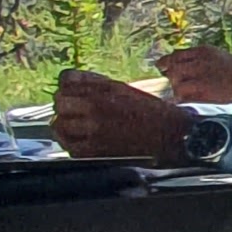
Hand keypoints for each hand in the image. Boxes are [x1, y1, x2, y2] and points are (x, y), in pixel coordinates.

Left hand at [49, 69, 192, 162]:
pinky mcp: (95, 151)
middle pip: (60, 102)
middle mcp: (95, 107)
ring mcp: (93, 130)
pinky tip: (81, 142)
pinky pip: (70, 147)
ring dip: (65, 125)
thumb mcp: (124, 89)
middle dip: (65, 106)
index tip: (73, 92)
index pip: (66, 80)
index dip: (68, 86)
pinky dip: (72, 144)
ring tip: (76, 128)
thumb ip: (96, 85)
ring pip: (60, 125)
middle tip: (74, 111)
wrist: (172, 135)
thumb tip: (72, 82)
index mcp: (104, 89)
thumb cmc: (152, 112)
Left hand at [157, 47, 231, 102]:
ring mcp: (197, 72)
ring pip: (174, 80)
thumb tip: (186, 74)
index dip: (169, 63)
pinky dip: (182, 99)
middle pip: (172, 67)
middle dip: (173, 77)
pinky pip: (180, 94)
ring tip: (190, 97)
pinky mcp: (197, 88)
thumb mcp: (223, 62)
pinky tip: (190, 102)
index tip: (166, 70)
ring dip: (178, 90)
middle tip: (179, 87)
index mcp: (204, 50)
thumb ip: (204, 64)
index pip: (177, 55)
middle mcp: (198, 59)